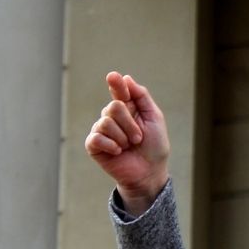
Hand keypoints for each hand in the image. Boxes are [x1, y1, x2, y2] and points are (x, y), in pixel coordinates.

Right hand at [84, 72, 169, 215]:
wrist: (150, 172)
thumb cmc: (154, 147)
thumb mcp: (154, 118)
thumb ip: (141, 97)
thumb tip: (126, 78)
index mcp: (128, 108)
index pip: (119, 91)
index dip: (116, 84)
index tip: (113, 77)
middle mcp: (112, 117)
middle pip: (114, 107)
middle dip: (130, 124)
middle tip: (138, 138)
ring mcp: (101, 130)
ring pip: (106, 122)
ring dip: (123, 137)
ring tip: (129, 147)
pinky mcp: (93, 145)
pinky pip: (97, 138)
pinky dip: (112, 145)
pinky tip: (118, 152)